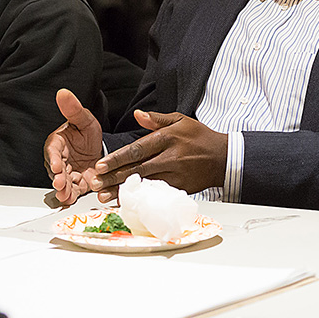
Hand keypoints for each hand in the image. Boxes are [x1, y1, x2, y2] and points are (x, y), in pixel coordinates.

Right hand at [44, 88, 102, 205]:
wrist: (100, 149)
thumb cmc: (88, 133)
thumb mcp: (84, 119)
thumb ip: (73, 109)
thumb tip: (63, 93)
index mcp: (58, 143)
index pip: (53, 150)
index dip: (54, 158)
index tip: (58, 164)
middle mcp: (60, 160)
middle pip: (55, 170)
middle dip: (57, 177)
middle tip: (60, 182)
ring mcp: (67, 173)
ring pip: (62, 183)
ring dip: (62, 189)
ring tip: (65, 194)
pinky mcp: (76, 184)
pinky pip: (71, 192)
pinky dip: (70, 196)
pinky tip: (70, 200)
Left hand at [88, 110, 226, 201]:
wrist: (223, 157)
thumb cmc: (200, 137)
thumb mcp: (180, 120)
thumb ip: (157, 119)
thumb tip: (137, 114)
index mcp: (168, 138)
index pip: (138, 149)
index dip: (118, 158)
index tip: (101, 165)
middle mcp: (170, 157)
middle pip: (137, 169)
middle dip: (114, 177)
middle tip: (95, 183)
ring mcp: (175, 175)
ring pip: (144, 184)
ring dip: (123, 191)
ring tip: (104, 197)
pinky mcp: (179, 187)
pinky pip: (156, 194)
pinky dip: (140, 199)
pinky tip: (126, 202)